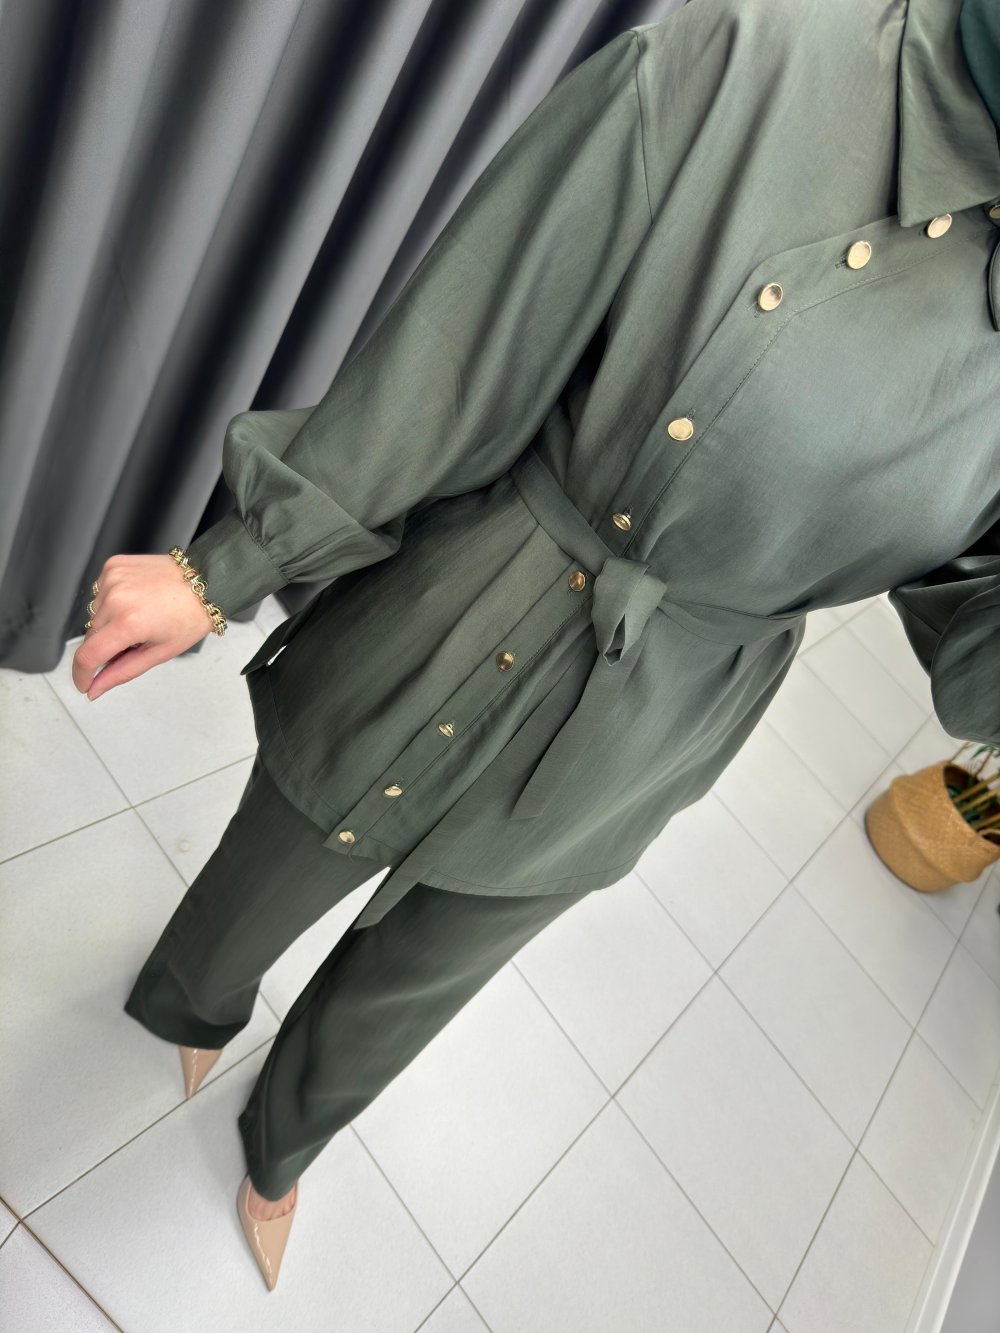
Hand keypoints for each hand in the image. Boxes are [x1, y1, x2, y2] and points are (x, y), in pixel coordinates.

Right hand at [73, 554, 219, 700]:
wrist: (205, 581)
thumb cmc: (190, 616)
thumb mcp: (159, 653)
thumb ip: (121, 672)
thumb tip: (96, 688)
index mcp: (129, 623)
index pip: (87, 656)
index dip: (81, 675)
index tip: (84, 683)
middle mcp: (116, 598)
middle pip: (91, 636)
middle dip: (106, 647)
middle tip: (134, 643)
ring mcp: (112, 579)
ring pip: (94, 615)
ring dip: (109, 623)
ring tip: (139, 617)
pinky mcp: (113, 566)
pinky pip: (100, 593)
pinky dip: (112, 602)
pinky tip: (134, 601)